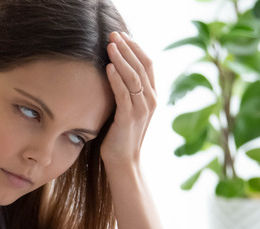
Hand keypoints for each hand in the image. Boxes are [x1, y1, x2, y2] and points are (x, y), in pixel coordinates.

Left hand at [101, 31, 156, 167]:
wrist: (123, 162)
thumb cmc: (119, 136)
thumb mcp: (125, 109)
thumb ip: (125, 92)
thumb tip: (113, 72)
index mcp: (151, 96)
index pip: (147, 64)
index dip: (136, 47)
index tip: (122, 35)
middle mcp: (150, 100)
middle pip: (142, 65)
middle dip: (128, 47)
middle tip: (114, 34)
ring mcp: (142, 109)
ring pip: (133, 76)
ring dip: (121, 59)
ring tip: (110, 45)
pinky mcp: (129, 118)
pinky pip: (124, 93)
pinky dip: (116, 79)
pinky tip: (108, 67)